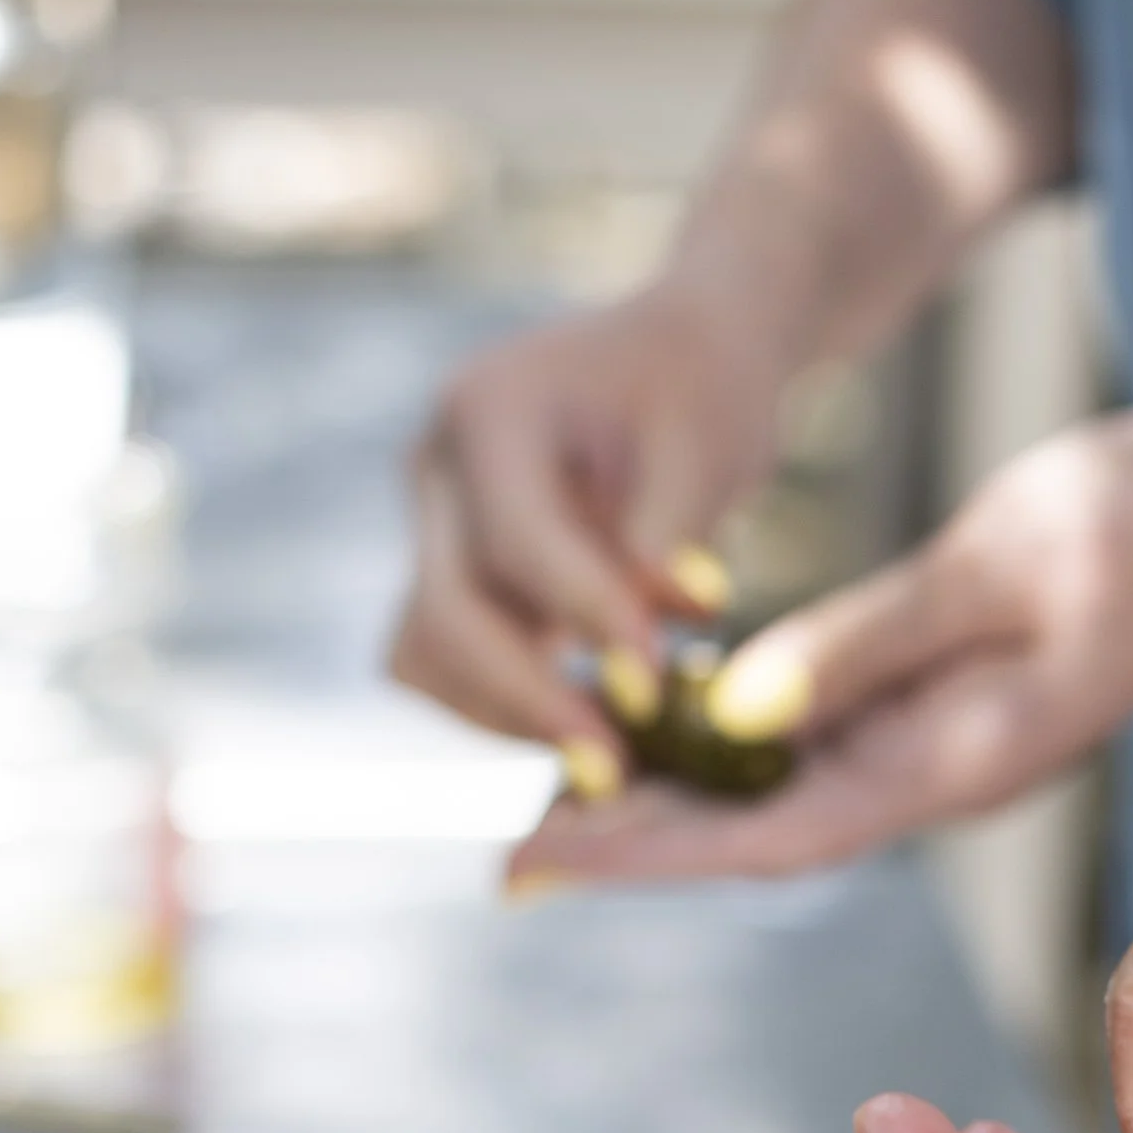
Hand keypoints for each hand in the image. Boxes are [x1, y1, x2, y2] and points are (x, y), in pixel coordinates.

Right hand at [391, 279, 779, 769]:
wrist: (678, 364)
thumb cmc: (702, 389)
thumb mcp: (707, 443)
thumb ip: (669, 540)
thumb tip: (638, 657)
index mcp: (492, 406)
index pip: (517, 535)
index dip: (582, 615)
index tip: (652, 684)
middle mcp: (438, 467)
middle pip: (445, 610)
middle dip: (526, 697)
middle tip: (616, 768)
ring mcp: (432, 525)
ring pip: (425, 654)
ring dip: (505, 715)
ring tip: (609, 758)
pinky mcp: (450, 577)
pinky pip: (450, 668)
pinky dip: (506, 709)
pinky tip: (589, 730)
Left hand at [508, 380, 1132, 884]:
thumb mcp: (990, 568)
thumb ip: (859, 644)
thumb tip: (732, 711)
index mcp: (956, 763)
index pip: (768, 837)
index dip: (646, 853)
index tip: (539, 857)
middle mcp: (942, 772)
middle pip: (762, 832)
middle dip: (638, 841)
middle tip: (513, 849)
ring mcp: (948, 738)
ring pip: (786, 790)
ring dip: (680, 798)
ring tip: (562, 793)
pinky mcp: (950, 694)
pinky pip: (823, 737)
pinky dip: (740, 739)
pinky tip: (669, 718)